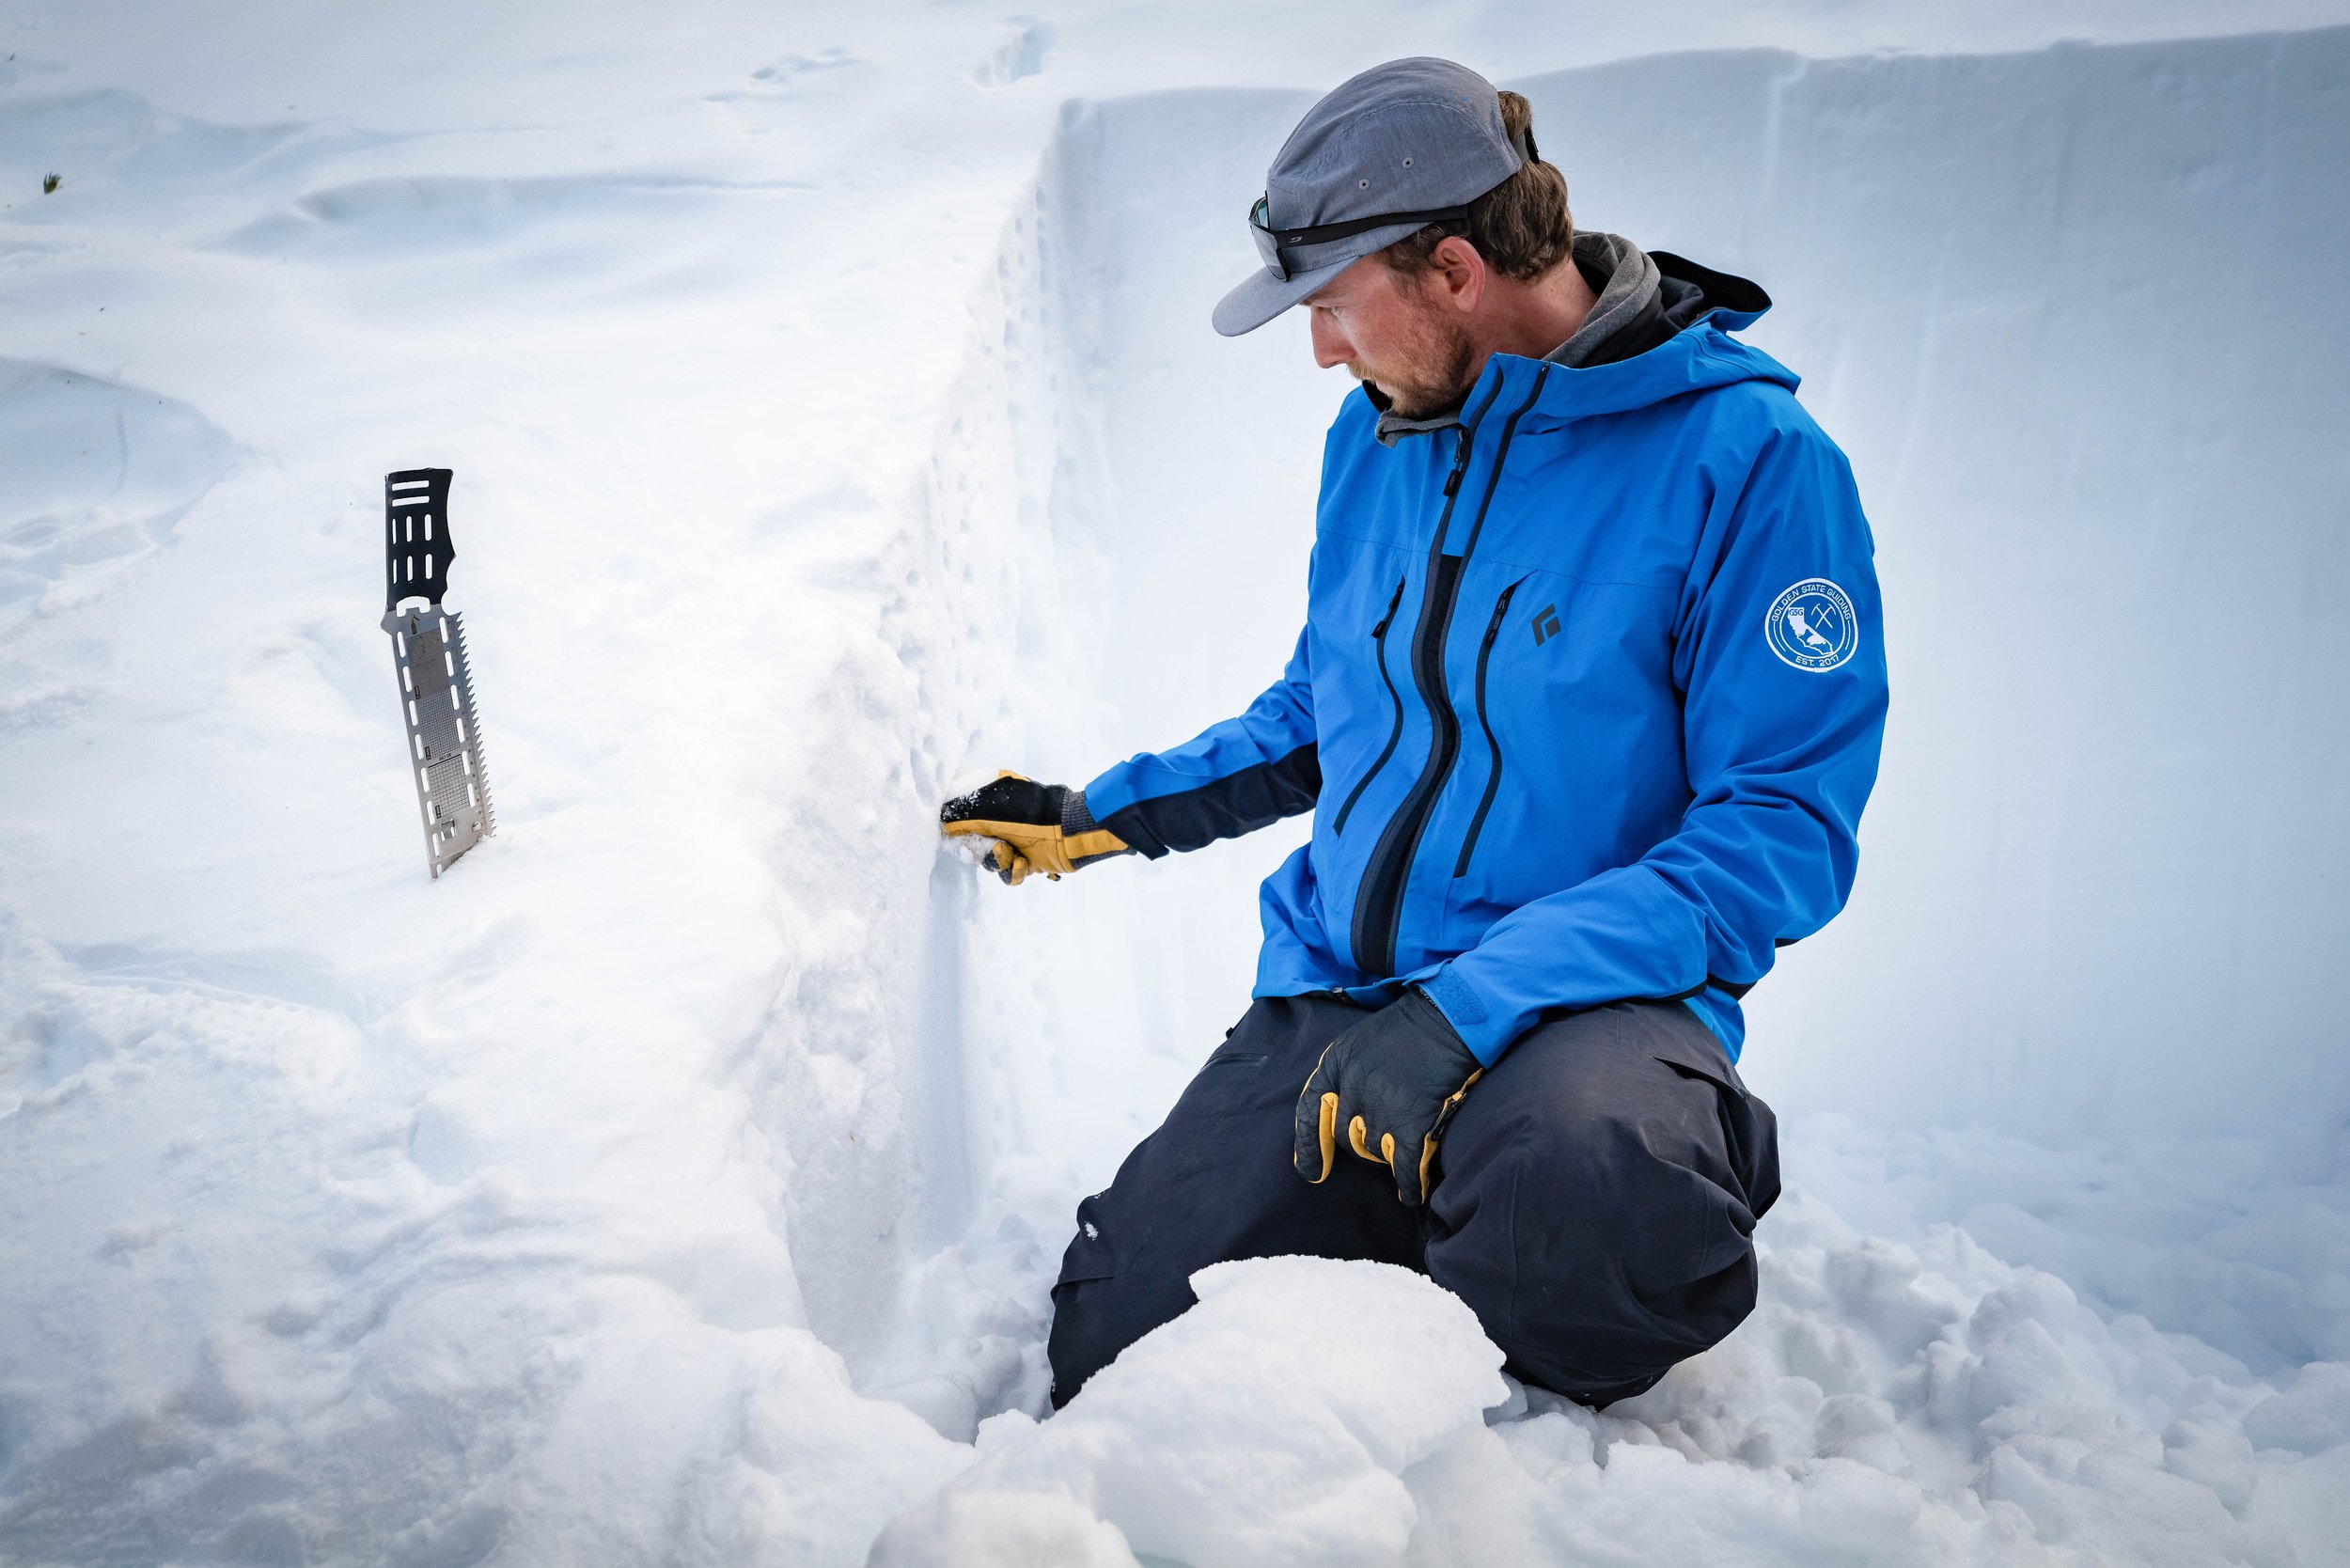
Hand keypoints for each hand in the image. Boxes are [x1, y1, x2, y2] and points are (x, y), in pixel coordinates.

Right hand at [939, 772, 1128, 884]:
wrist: (1067, 829)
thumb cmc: (1029, 811)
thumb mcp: (989, 805)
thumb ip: (960, 812)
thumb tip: (940, 819)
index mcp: (990, 803)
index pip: (963, 821)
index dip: (958, 833)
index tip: (960, 838)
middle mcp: (1000, 823)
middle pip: (974, 846)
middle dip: (981, 850)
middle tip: (996, 846)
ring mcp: (1014, 842)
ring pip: (990, 863)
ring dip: (998, 862)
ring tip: (1011, 855)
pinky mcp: (1027, 861)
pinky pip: (1009, 875)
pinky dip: (1013, 872)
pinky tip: (1023, 863)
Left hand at [1293, 988, 1482, 1204]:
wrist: (1448, 1017)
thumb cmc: (1408, 1028)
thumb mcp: (1359, 1042)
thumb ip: (1344, 1075)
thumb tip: (1340, 1114)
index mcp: (1334, 1065)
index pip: (1308, 1113)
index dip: (1308, 1146)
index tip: (1311, 1172)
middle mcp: (1350, 1087)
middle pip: (1344, 1137)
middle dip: (1359, 1145)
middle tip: (1380, 1142)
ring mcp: (1380, 1107)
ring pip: (1373, 1151)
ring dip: (1386, 1155)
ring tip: (1402, 1148)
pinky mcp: (1411, 1123)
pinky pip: (1404, 1167)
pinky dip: (1408, 1185)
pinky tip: (1411, 1195)